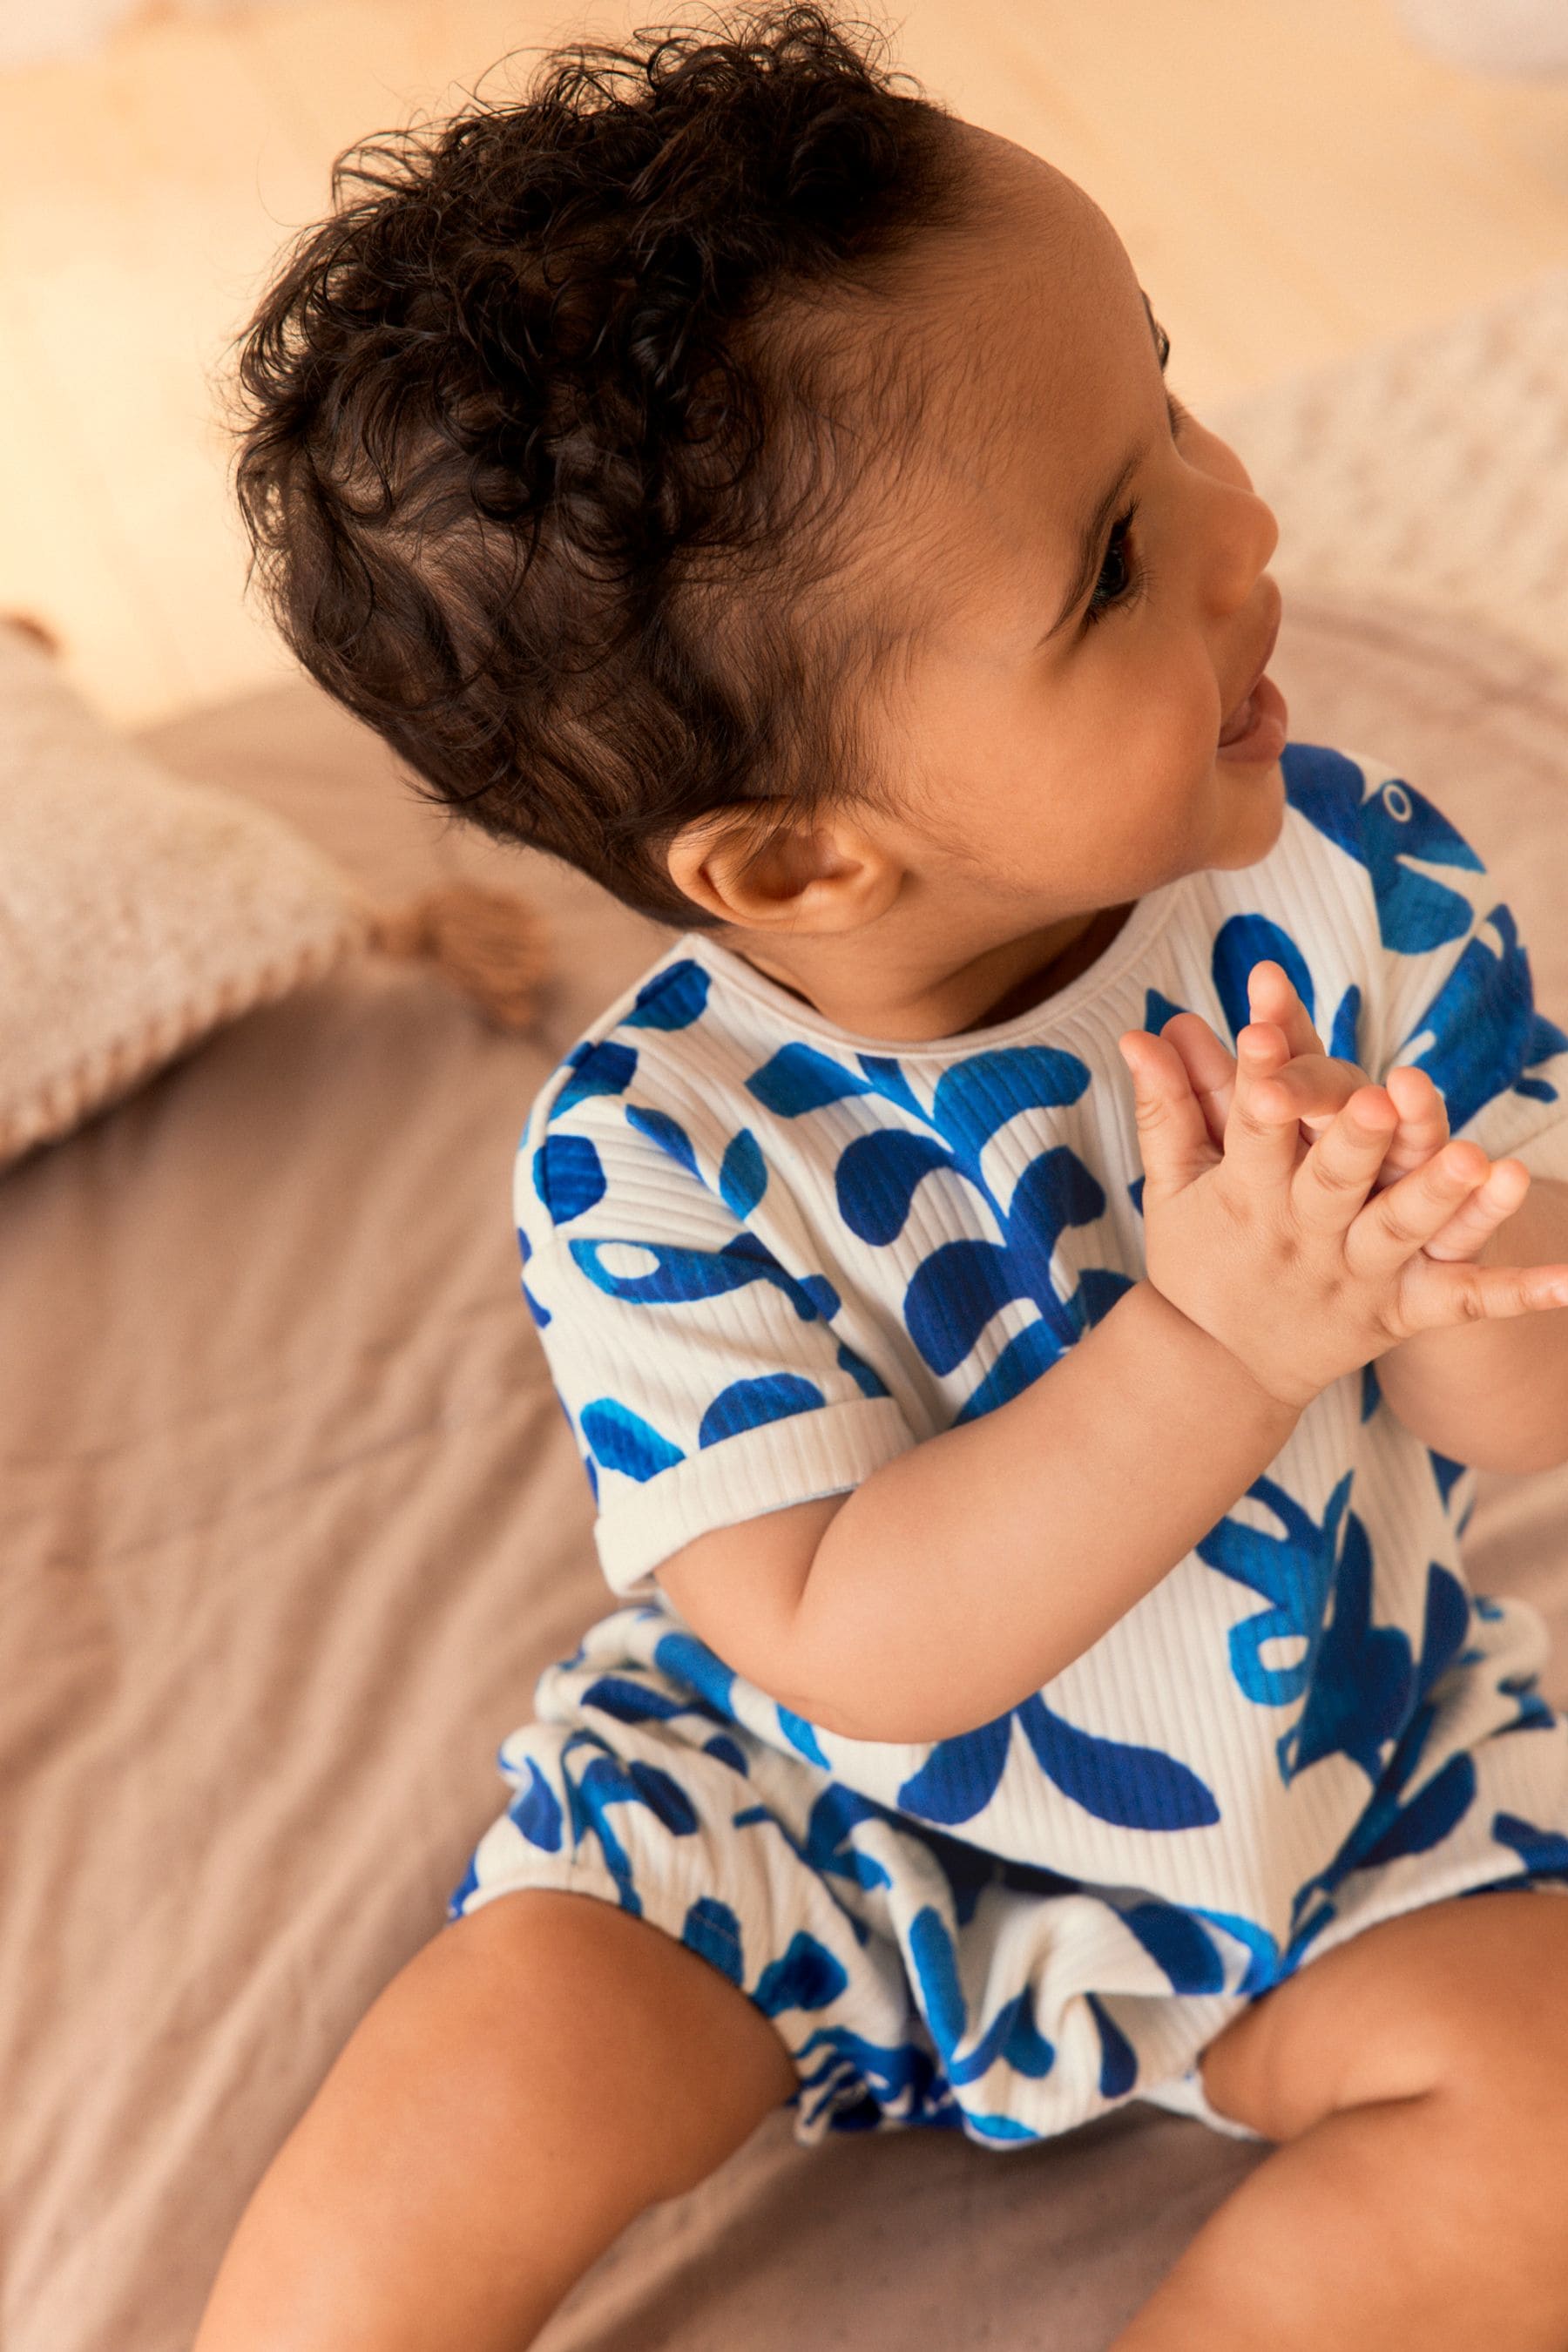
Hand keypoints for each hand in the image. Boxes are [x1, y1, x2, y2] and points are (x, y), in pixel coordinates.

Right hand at [1117, 985, 1567, 1413]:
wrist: (1219, 1369)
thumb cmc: (1198, 1258)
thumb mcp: (1170, 1184)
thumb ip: (1166, 1104)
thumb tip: (1139, 1031)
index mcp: (1246, 1197)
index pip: (1251, 1129)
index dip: (1252, 1078)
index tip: (1254, 1028)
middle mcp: (1304, 1236)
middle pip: (1332, 1183)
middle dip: (1357, 1142)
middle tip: (1382, 1098)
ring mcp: (1358, 1276)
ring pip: (1406, 1233)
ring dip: (1447, 1201)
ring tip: (1483, 1161)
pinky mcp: (1401, 1312)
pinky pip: (1465, 1301)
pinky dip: (1520, 1291)